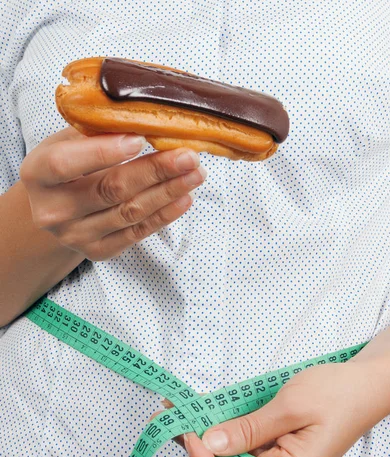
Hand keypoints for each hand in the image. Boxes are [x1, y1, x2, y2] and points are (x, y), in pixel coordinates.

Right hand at [19, 127, 205, 260]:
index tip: (139, 139)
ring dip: (168, 193)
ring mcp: (75, 236)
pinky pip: (136, 234)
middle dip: (154, 171)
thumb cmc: (65, 167)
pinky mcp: (98, 251)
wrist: (54, 209)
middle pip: (110, 190)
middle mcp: (53, 210)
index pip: (66, 164)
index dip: (103, 152)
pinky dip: (164, 215)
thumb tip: (142, 115)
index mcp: (37, 175)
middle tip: (188, 156)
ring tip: (195, 174)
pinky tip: (184, 198)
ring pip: (129, 213)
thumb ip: (95, 131)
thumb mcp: (67, 142)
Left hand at [180, 359, 389, 456]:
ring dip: (201, 432)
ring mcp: (273, 456)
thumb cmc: (337, 394)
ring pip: (228, 454)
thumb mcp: (290, 407)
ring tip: (174, 408)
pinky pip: (238, 438)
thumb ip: (250, 428)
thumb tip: (211, 443)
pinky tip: (200, 406)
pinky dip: (218, 422)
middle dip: (193, 447)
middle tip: (169, 417)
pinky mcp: (270, 440)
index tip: (188, 435)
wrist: (363, 382)